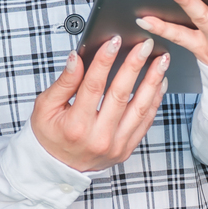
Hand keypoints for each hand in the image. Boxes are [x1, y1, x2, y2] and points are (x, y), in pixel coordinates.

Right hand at [30, 38, 168, 171]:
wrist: (57, 167)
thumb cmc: (50, 134)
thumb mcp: (46, 107)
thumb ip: (63, 82)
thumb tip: (77, 58)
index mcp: (75, 126)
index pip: (93, 86)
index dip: (104, 61)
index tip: (114, 40)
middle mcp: (98, 137)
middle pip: (121, 94)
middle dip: (134, 65)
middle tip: (144, 45)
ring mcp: (116, 145)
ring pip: (140, 108)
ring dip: (153, 81)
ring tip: (161, 60)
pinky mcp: (127, 148)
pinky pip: (146, 122)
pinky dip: (155, 100)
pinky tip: (159, 82)